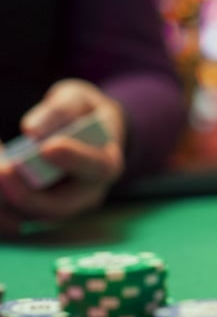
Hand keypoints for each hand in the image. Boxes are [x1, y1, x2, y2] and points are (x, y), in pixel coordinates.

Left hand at [0, 79, 125, 234]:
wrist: (86, 137)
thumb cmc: (82, 115)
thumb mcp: (78, 100)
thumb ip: (60, 111)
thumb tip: (32, 131)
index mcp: (106, 163)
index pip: (96, 168)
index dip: (73, 160)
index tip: (47, 148)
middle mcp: (87, 194)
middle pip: (59, 207)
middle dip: (26, 193)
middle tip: (2, 169)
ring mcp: (62, 207)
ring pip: (31, 216)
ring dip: (5, 197)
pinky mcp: (37, 211)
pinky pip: (12, 216)